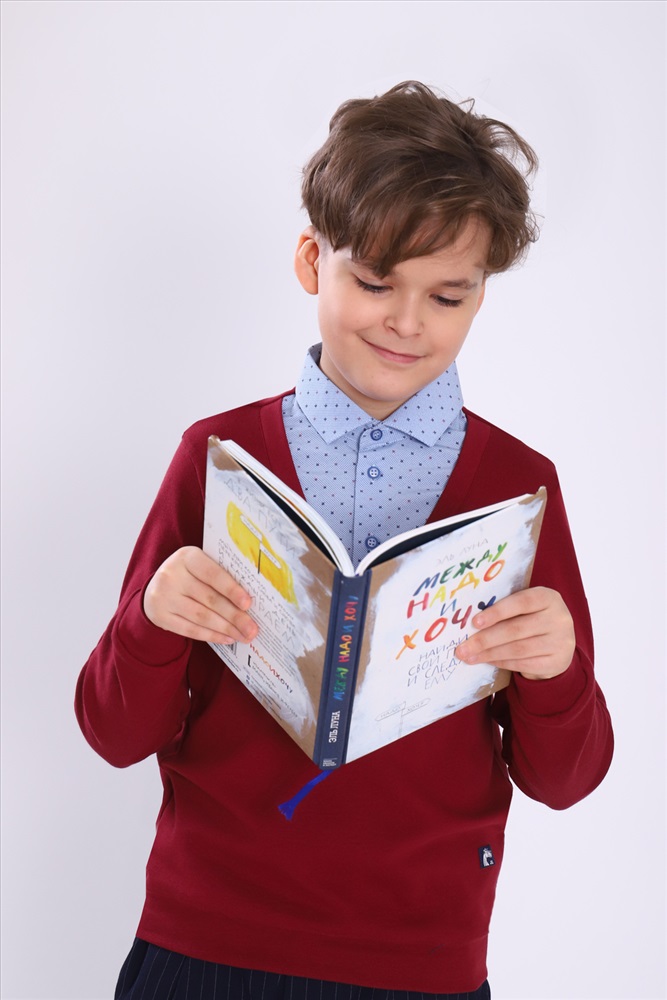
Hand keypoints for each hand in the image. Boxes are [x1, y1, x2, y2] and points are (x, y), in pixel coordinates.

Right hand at [144, 546, 258, 644]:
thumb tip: (249, 602)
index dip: (232, 590)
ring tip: (243, 636)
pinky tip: (226, 638)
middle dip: (235, 616)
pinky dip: (211, 636)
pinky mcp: (160, 616)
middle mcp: (172, 575)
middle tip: (252, 628)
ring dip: (226, 629)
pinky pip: (190, 630)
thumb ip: (221, 575)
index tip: (248, 604)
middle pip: (209, 599)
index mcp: (187, 557)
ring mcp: (163, 597)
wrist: (156, 587)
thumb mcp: (200, 566)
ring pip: (201, 617)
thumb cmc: (189, 575)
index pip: (213, 574)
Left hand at [455, 587, 574, 679]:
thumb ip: (506, 609)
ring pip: (518, 649)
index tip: (474, 622)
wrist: (560, 644)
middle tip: (463, 647)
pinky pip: (523, 663)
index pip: (521, 602)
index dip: (496, 612)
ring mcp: (561, 642)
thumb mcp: (527, 608)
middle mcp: (558, 618)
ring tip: (469, 656)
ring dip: (489, 654)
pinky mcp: (558, 662)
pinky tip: (487, 660)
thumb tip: (470, 621)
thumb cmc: (533, 619)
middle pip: (516, 629)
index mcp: (548, 597)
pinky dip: (502, 662)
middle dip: (485, 639)